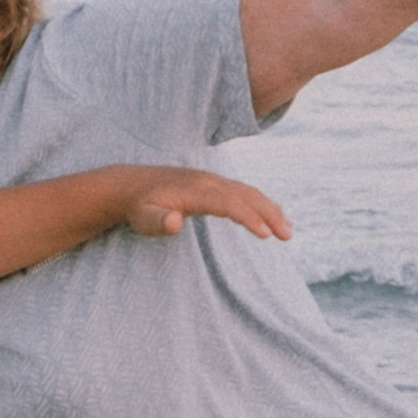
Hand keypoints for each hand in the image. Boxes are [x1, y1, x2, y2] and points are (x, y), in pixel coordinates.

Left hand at [121, 170, 290, 242]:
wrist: (131, 185)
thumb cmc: (139, 207)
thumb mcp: (142, 218)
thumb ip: (157, 222)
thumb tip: (175, 222)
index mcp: (195, 191)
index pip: (228, 203)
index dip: (247, 217)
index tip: (265, 235)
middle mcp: (208, 182)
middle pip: (246, 195)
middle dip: (269, 214)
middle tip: (287, 236)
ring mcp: (212, 181)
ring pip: (248, 192)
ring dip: (270, 209)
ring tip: (287, 232)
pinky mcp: (213, 184)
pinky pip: (242, 192)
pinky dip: (260, 204)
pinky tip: (270, 217)